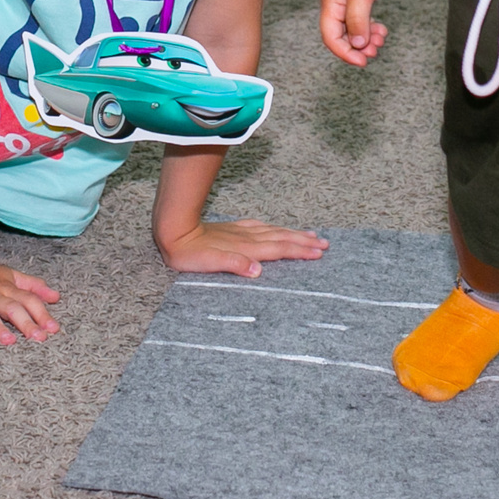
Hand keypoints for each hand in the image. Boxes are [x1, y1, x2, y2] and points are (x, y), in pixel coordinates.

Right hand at [0, 246, 60, 343]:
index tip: (53, 329)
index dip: (41, 314)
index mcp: (7, 288)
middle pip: (11, 308)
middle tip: (39, 338)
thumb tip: (56, 297)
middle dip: (26, 322)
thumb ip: (33, 286)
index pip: (28, 300)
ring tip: (8, 340)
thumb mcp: (10, 276)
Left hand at [155, 214, 327, 277]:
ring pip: (274, 232)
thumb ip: (234, 264)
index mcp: (246, 248)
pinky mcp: (232, 230)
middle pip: (282, 239)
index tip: (320, 252)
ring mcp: (240, 232)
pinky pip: (260, 228)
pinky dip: (274, 229)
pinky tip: (275, 228)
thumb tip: (257, 270)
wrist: (173, 232)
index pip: (280, 249)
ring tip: (311, 235)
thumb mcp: (210, 263)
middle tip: (325, 244)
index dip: (300, 251)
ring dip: (293, 234)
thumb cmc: (189, 253)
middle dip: (304, 242)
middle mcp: (247, 238)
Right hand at [319, 0, 393, 66]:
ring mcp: (347, 0)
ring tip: (381, 39)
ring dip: (366, 38)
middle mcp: (336, 4)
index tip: (362, 62)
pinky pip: (361, 19)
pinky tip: (381, 29)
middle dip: (358, 47)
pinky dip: (370, 27)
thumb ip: (358, 21)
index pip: (331, 37)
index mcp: (331, 4)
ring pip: (353, 29)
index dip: (345, 53)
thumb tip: (358, 45)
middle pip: (341, 36)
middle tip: (375, 52)